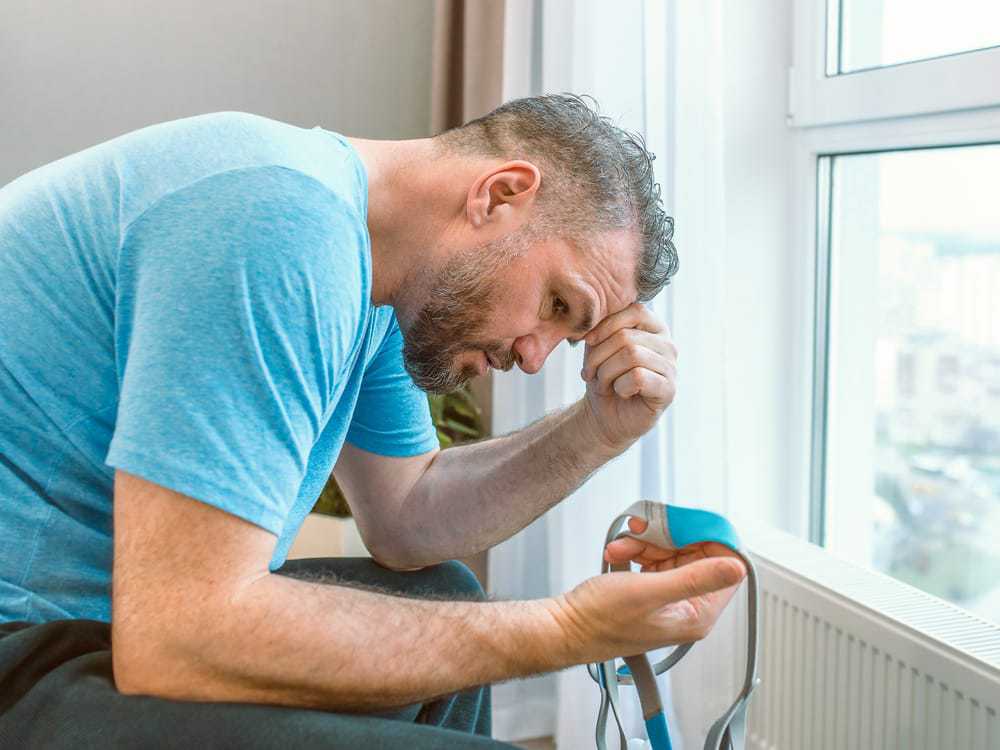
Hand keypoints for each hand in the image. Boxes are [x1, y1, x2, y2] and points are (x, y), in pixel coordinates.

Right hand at [545, 519, 745, 664]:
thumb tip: (737, 567)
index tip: (686, 523)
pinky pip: (652, 559)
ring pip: (671, 553)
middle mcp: (687, 608)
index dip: (709, 539)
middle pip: (696, 555)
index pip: (725, 567)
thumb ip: (695, 579)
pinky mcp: (649, 591)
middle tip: (646, 530)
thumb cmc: (601, 619)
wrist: (564, 628)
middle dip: (670, 537)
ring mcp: (667, 599)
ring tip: (622, 545)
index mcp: (698, 614)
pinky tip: (617, 552)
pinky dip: (636, 550)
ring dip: (647, 542)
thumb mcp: (650, 592)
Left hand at [579, 303, 676, 451]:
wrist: (604, 415)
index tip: (588, 341)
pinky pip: (638, 377)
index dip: (606, 325)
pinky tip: (621, 392)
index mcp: (653, 328)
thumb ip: (601, 328)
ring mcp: (671, 367)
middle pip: (627, 337)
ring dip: (607, 372)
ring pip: (632, 355)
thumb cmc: (603, 377)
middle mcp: (667, 344)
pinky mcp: (669, 390)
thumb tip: (593, 318)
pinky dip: (620, 386)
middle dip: (599, 356)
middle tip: (590, 372)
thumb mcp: (597, 347)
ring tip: (603, 384)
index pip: (634, 311)